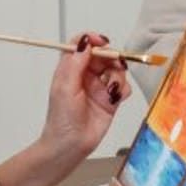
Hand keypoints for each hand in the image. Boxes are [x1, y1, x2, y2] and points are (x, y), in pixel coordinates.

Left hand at [40, 32, 130, 162]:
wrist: (71, 145)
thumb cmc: (61, 119)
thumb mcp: (65, 87)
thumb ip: (76, 63)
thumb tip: (85, 41)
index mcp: (70, 69)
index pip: (82, 45)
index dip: (92, 40)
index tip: (101, 42)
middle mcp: (86, 75)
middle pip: (103, 55)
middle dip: (111, 57)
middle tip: (115, 63)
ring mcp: (99, 87)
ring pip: (116, 69)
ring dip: (118, 74)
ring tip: (112, 88)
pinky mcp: (111, 99)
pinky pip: (123, 86)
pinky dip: (123, 88)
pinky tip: (116, 97)